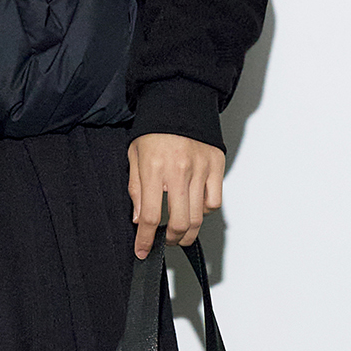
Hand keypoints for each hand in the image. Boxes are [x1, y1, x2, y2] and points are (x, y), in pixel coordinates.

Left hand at [128, 133, 223, 257]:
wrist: (180, 99)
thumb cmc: (155, 127)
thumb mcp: (134, 155)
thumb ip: (136, 189)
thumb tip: (140, 219)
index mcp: (154, 168)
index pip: (151, 216)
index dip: (146, 240)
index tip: (142, 250)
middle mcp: (179, 171)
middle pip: (180, 223)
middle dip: (170, 240)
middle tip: (164, 241)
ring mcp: (201, 169)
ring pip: (199, 217)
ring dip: (188, 232)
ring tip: (180, 232)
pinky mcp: (216, 166)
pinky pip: (214, 201)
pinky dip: (205, 211)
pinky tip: (195, 207)